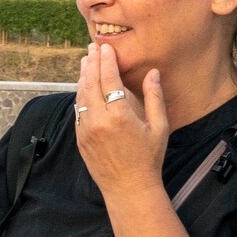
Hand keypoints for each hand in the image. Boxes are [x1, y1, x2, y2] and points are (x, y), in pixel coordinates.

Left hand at [75, 42, 168, 198]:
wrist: (128, 187)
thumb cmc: (149, 158)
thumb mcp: (159, 127)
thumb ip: (155, 97)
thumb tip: (153, 72)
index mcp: (120, 116)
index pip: (109, 80)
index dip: (106, 62)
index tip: (105, 48)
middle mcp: (99, 121)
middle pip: (91, 84)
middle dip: (91, 63)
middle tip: (92, 48)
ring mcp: (86, 130)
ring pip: (80, 96)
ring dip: (83, 77)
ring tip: (86, 61)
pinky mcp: (80, 138)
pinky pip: (78, 111)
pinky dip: (79, 95)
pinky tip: (83, 86)